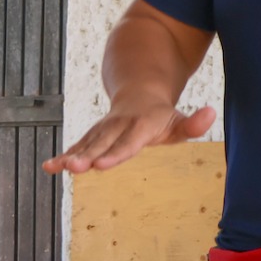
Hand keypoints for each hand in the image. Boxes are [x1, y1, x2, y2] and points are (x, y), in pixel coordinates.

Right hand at [43, 99, 216, 174]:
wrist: (137, 92)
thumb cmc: (161, 116)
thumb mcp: (179, 120)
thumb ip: (193, 123)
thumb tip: (211, 113)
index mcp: (140, 125)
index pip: (128, 143)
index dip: (115, 153)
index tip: (101, 165)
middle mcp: (117, 126)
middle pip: (101, 144)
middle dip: (87, 156)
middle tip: (75, 167)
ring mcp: (102, 130)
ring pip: (85, 144)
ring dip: (70, 156)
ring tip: (55, 168)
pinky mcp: (92, 135)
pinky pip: (77, 146)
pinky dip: (63, 155)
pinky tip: (49, 168)